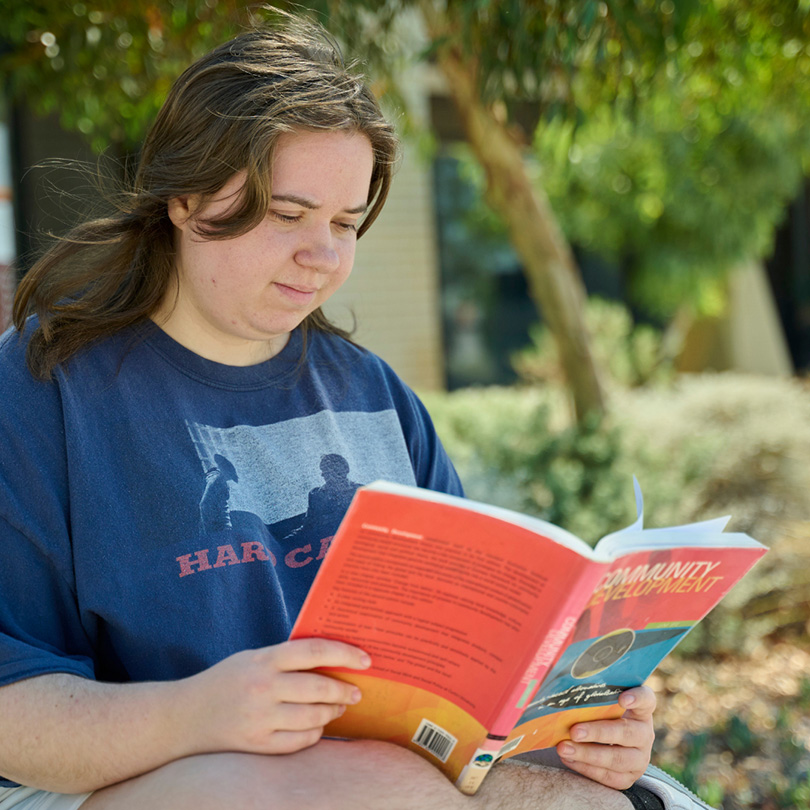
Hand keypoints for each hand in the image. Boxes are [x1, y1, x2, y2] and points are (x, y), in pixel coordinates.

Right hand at [184, 638, 370, 756]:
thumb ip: (286, 658)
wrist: (183, 716)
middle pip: (320, 687)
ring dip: (332, 712)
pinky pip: (299, 742)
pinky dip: (314, 734)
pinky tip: (317, 727)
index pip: (316, 650)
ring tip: (339, 708)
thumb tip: (332, 658)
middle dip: (345, 690)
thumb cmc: (226, 681)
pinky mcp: (256, 744)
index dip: (346, 653)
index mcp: (264, 659)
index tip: (366, 660)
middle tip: (356, 692)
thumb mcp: (252, 658)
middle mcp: (263, 687)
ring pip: (313, 718)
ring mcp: (260, 718)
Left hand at [555, 685, 655, 789]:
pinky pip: (609, 777)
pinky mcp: (629, 777)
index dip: (637, 698)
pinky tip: (569, 759)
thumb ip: (591, 695)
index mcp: (641, 710)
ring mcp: (639, 758)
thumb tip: (564, 689)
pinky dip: (587, 769)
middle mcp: (644, 734)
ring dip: (588, 754)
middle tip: (574, 731)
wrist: (609, 743)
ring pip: (617, 759)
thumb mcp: (601, 703)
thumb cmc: (600, 714)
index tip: (622, 699)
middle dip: (598, 732)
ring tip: (563, 748)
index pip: (646, 700)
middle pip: (627, 732)